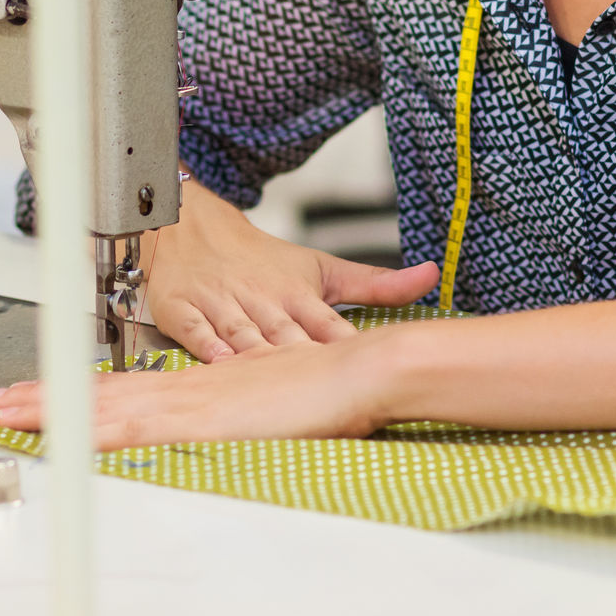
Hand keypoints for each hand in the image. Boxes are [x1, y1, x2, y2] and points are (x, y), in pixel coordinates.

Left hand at [0, 332, 398, 447]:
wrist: (360, 368)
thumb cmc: (330, 387)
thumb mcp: (276, 403)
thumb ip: (247, 416)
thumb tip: (235, 431)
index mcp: (201, 384)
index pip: (124, 387)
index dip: (78, 391)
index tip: (41, 394)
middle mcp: (188, 387)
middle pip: (102, 391)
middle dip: (47, 396)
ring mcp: (193, 400)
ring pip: (105, 404)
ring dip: (54, 409)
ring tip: (7, 412)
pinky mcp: (203, 417)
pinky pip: (136, 425)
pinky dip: (95, 429)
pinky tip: (66, 435)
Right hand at [146, 177, 438, 359]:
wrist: (193, 227)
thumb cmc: (265, 260)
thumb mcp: (322, 268)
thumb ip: (377, 284)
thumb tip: (433, 276)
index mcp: (297, 294)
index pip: (326, 327)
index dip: (344, 348)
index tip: (367, 369)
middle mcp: (261, 301)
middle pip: (286, 336)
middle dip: (305, 361)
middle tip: (327, 388)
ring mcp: (221, 305)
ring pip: (242, 334)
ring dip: (258, 357)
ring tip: (277, 386)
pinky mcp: (183, 311)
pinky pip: (196, 331)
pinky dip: (208, 348)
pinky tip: (221, 366)